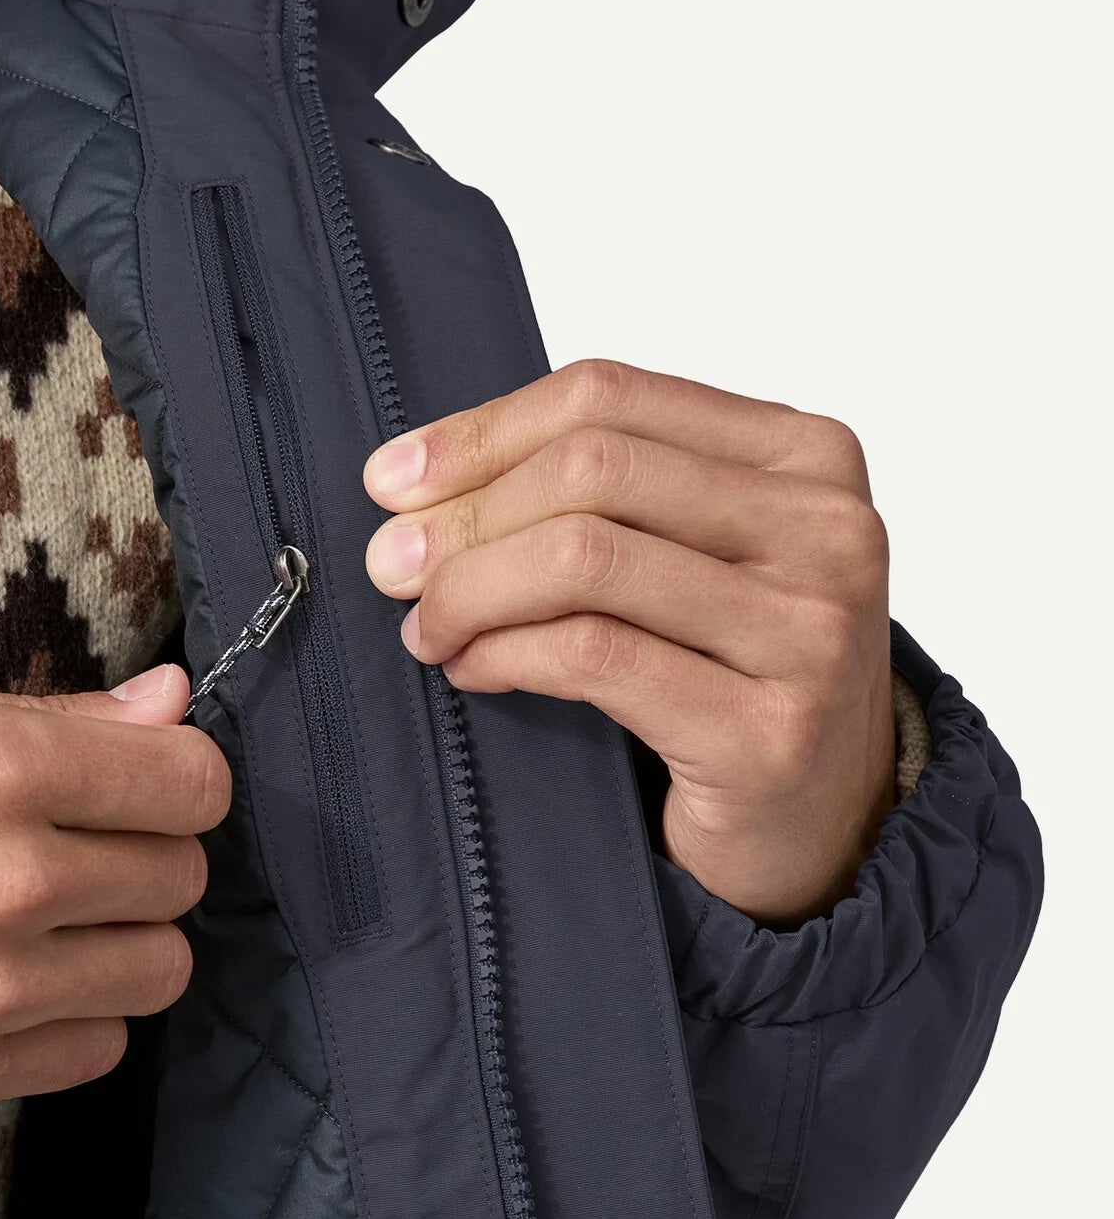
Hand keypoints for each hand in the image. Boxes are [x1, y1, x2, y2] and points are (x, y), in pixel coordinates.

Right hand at [0, 663, 229, 1127]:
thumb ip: (50, 712)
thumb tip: (169, 703)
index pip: (189, 782)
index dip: (178, 776)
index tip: (146, 782)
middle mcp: (9, 882)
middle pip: (181, 877)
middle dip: (148, 853)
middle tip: (80, 846)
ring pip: (159, 970)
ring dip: (124, 940)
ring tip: (53, 921)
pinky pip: (95, 1049)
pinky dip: (77, 1015)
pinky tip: (17, 984)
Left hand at [362, 360, 894, 925]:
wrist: (826, 821)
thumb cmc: (733, 673)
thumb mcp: (683, 552)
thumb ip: (593, 495)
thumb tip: (415, 478)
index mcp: (806, 452)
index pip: (608, 397)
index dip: (480, 434)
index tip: (390, 480)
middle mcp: (827, 528)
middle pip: (591, 470)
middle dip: (465, 517)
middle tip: (391, 566)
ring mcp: (808, 631)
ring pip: (584, 558)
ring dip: (472, 590)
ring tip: (429, 627)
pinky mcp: (766, 732)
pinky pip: (593, 656)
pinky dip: (505, 654)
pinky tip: (472, 667)